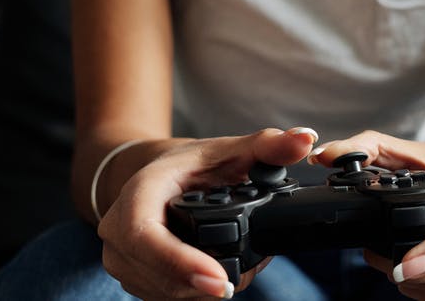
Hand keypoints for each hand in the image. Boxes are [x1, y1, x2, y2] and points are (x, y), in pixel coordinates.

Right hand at [97, 127, 318, 299]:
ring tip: (238, 268)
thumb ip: (269, 146)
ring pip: (164, 292)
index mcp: (138, 194)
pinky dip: (195, 291)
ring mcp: (122, 259)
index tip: (219, 280)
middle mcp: (119, 231)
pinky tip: (218, 274)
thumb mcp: (230, 149)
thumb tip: (305, 139)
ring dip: (202, 290)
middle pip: (158, 274)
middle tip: (245, 275)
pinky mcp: (134, 277)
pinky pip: (165, 296)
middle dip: (204, 282)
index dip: (180, 263)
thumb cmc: (193, 165)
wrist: (161, 177)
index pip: (146, 237)